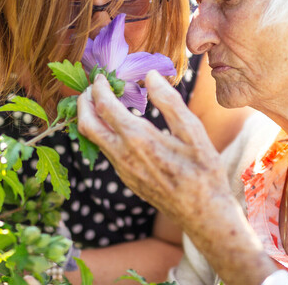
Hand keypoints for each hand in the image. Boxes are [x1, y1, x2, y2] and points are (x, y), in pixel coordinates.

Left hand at [76, 71, 232, 226]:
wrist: (202, 213)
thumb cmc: (203, 171)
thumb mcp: (193, 132)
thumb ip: (169, 102)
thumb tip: (150, 75)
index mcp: (138, 139)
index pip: (105, 106)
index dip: (99, 87)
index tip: (102, 75)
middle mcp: (123, 155)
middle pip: (87, 124)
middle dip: (84, 101)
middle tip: (92, 86)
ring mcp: (122, 169)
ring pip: (94, 139)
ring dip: (93, 117)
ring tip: (105, 101)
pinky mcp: (126, 178)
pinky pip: (106, 150)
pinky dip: (104, 132)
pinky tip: (120, 125)